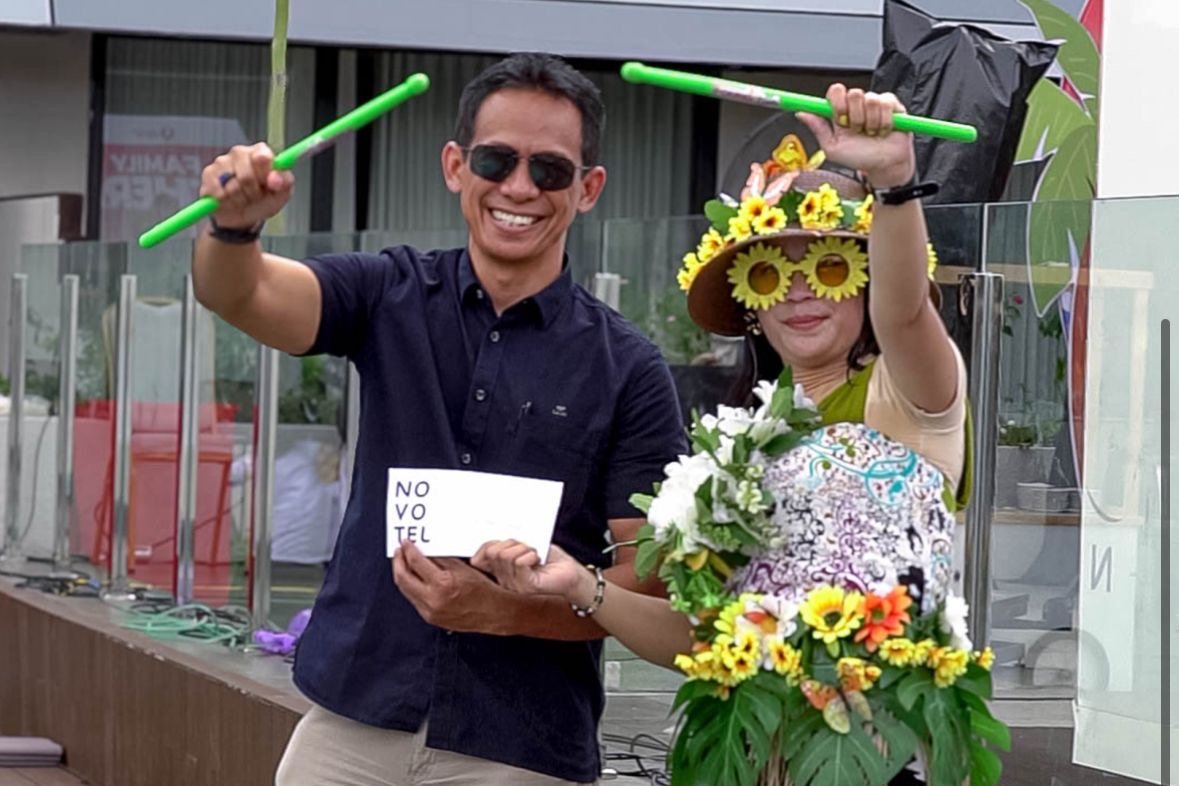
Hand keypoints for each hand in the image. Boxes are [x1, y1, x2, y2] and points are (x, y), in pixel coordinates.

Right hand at [199, 142, 293, 229]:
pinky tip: (229, 200)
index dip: (265, 173)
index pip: (262, 155)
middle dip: (253, 192)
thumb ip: (285, 182)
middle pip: (247, 175)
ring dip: (240, 199)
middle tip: (255, 196)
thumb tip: (275, 178)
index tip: (269, 185)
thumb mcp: (282, 194)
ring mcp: (222, 162)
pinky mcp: (208, 174)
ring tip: (243, 199)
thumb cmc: (263, 201)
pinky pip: (218, 192)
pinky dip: (226, 202)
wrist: (243, 217)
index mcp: (260, 152)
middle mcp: (240, 153)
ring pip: (232, 186)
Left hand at [391, 541, 500, 632]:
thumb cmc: (485, 591)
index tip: (406, 543)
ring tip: (402, 564)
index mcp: (442, 584)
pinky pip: (413, 600)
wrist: (495, 613)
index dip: (408, 550)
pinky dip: (410, 587)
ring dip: (401, 575)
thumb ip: (442, 559)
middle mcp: (433, 600)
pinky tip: (413, 579)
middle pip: (403, 578)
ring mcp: (430, 611)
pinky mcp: (430, 618)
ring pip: (405, 590)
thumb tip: (426, 551)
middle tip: (399, 552)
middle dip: (398, 562)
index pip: (416, 563)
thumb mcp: (464, 568)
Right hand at [472, 541, 593, 604]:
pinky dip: (530, 555)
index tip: (500, 541)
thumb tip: (494, 536)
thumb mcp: (525, 546)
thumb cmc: (551, 560)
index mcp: (500, 570)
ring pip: (505, 555)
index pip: (478, 559)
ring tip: (534, 555)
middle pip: (492, 552)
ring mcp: (513, 585)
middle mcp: (503, 580)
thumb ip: (508, 544)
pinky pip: (519, 562)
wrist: (572, 574)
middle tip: (526, 547)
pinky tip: (537, 560)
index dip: (486, 546)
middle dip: (510, 542)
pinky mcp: (526, 586)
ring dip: (523, 548)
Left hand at [796, 84, 916, 188]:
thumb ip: (818, 129)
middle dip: (855, 117)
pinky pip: (886, 104)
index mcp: (840, 111)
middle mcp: (857, 104)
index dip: (837, 102)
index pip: (835, 91)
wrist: (883, 166)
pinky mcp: (892, 104)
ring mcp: (874, 102)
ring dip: (871, 123)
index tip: (839, 119)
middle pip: (854, 93)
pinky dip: (884, 122)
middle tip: (858, 131)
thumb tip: (801, 113)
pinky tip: (884, 130)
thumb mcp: (832, 147)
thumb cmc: (858, 157)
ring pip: (871, 100)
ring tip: (871, 133)